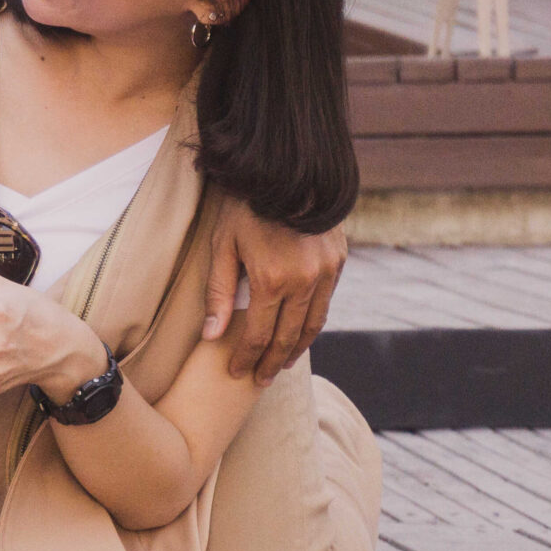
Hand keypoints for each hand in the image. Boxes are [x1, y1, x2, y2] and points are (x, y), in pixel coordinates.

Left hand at [205, 203, 346, 382]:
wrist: (287, 170)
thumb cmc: (245, 206)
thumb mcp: (222, 245)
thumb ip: (219, 293)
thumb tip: (213, 337)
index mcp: (272, 279)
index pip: (258, 335)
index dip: (246, 358)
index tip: (237, 373)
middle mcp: (305, 280)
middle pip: (288, 337)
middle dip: (272, 363)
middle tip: (260, 381)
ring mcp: (326, 271)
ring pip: (313, 325)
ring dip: (297, 349)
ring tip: (281, 364)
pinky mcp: (338, 260)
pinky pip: (326, 302)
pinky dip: (312, 323)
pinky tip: (299, 332)